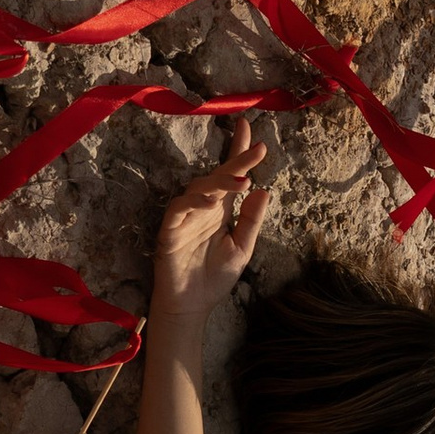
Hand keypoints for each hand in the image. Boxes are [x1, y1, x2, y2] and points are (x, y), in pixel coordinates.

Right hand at [151, 117, 271, 318]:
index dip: (239, 152)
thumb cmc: (214, 277)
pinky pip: (180, 207)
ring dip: (221, 181)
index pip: (231, 175)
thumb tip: (264, 190)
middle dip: (237, 160)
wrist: (192, 305)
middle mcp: (204, 207)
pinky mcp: (170, 229)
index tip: (248, 128)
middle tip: (257, 150)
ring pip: (200, 187)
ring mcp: (186, 216)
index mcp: (222, 209)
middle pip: (218, 175)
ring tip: (243, 181)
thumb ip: (251, 221)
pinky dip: (194, 201)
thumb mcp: (242, 248)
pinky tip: (212, 202)